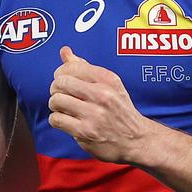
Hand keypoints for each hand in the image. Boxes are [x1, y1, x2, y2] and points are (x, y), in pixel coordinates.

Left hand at [48, 46, 155, 163]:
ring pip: (56, 100)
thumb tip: (65, 51)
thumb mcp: (109, 85)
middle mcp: (102, 95)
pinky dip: (57, 120)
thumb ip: (84, 67)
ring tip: (64, 108)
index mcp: (108, 80)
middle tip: (62, 94)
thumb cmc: (119, 110)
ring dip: (55, 105)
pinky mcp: (85, 132)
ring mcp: (93, 114)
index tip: (64, 80)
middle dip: (56, 88)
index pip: (72, 66)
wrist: (136, 140)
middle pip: (60, 82)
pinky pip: (56, 119)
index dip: (62, 72)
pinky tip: (66, 120)